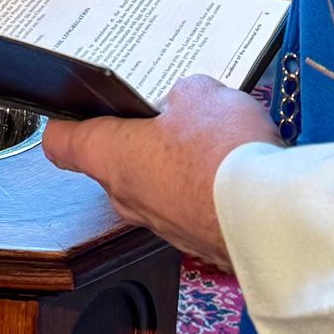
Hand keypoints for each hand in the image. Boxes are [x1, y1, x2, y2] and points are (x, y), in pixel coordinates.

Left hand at [41, 74, 279, 264]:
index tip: (75, 111)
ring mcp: (160, 223)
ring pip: (156, 184)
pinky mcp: (194, 239)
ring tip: (215, 140)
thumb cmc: (222, 154)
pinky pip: (189, 205)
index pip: (63, 143)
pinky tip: (233, 168)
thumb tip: (183, 105)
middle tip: (173, 115)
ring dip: (178, 164)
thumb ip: (180, 96)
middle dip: (142, 138)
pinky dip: (205, 188)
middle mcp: (126, 196)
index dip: (67, 123)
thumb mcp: (199, 94)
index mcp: (111, 155)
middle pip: (117, 161)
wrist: (270, 216)